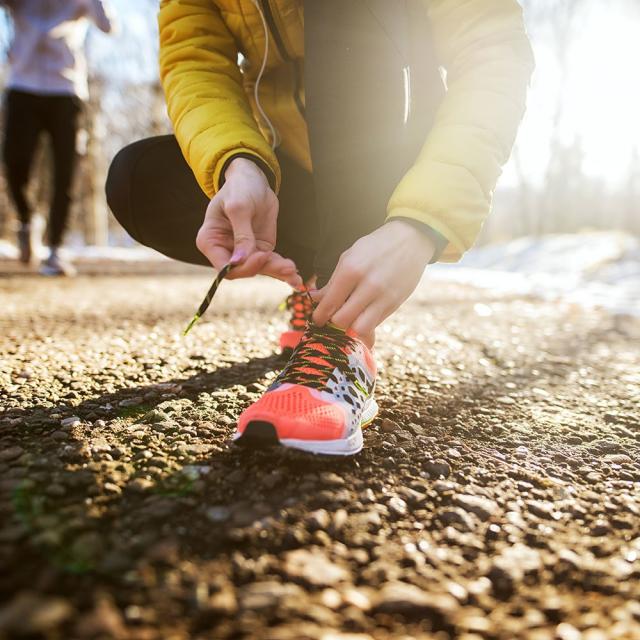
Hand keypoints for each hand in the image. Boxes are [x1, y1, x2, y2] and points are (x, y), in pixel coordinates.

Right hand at [196, 158, 301, 286]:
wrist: (253, 180)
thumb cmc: (239, 188)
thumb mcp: (239, 207)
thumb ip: (241, 235)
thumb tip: (240, 260)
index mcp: (210, 241)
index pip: (224, 266)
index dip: (243, 266)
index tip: (262, 255)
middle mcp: (225, 250)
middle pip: (243, 270)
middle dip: (264, 268)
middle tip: (287, 266)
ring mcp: (244, 252)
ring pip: (260, 269)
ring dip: (277, 271)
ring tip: (294, 274)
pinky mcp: (259, 249)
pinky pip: (270, 263)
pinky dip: (282, 269)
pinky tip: (294, 276)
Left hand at [311, 220, 435, 345]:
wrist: (410, 240)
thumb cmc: (375, 247)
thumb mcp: (349, 257)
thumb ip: (332, 281)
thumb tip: (315, 299)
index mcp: (352, 270)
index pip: (329, 303)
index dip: (319, 316)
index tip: (317, 319)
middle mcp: (368, 285)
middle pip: (342, 320)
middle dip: (333, 322)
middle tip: (333, 317)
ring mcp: (384, 296)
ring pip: (361, 329)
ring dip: (352, 327)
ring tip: (350, 318)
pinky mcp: (395, 304)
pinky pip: (376, 323)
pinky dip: (366, 322)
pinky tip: (363, 313)